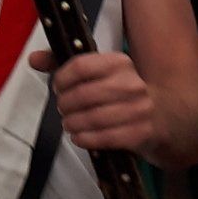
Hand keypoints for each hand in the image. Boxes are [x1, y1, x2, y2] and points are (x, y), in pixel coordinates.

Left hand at [29, 46, 157, 153]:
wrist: (164, 116)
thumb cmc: (122, 92)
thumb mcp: (99, 72)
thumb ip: (64, 64)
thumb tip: (33, 59)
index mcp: (119, 62)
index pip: (80, 66)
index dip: (61, 79)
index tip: (58, 87)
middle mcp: (131, 83)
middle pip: (82, 95)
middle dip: (65, 105)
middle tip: (62, 109)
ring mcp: (138, 109)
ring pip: (91, 119)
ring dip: (72, 124)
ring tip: (69, 124)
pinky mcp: (140, 133)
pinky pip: (104, 138)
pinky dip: (85, 139)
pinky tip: (79, 137)